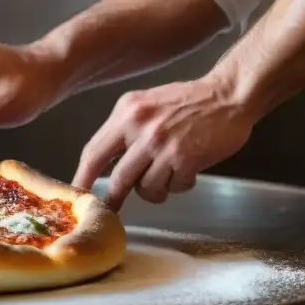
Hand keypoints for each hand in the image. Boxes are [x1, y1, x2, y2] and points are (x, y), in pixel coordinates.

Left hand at [71, 75, 256, 210]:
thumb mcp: (144, 103)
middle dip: (114, 198)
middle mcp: (142, 129)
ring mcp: (164, 146)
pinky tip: (185, 172)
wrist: (228, 95)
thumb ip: (124, 127)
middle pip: (118, 178)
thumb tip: (104, 159)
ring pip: (146, 188)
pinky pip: (173, 188)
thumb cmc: (186, 100)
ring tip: (166, 177)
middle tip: (112, 208)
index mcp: (127, 113)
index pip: (94, 151)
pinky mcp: (187, 160)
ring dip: (155, 190)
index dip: (82, 176)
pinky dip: (178, 185)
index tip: (76, 192)